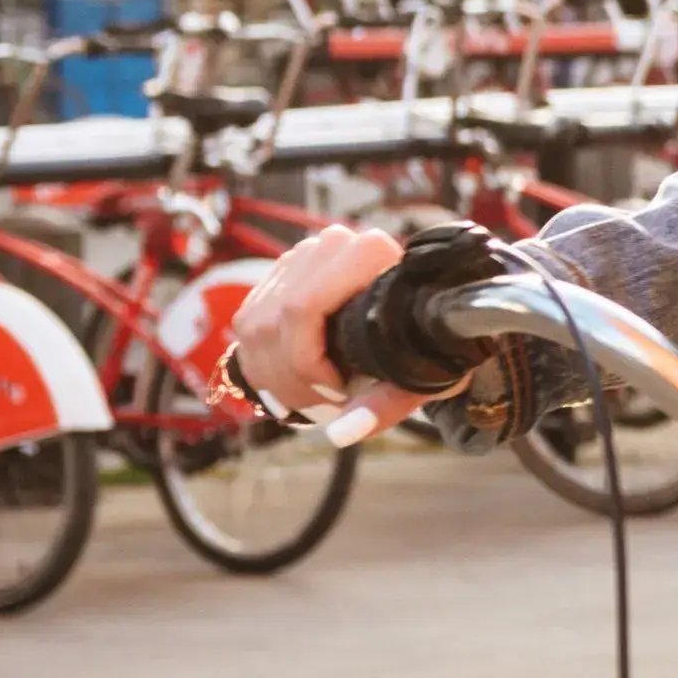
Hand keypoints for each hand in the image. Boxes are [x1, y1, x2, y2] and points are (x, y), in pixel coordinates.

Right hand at [216, 219, 425, 446]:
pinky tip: (295, 382)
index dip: (309, 361)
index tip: (338, 391)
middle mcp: (331, 244)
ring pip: (258, 326)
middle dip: (291, 376)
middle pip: (276, 321)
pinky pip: (249, 325)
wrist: (419, 315)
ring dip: (276, 375)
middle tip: (322, 405)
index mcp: (371, 253)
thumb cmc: (427, 345)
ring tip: (312, 398)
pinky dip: (266, 364)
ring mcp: (300, 256)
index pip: (303, 308)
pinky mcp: (278, 274)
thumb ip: (385, 405)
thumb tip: (344, 433)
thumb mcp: (420, 376)